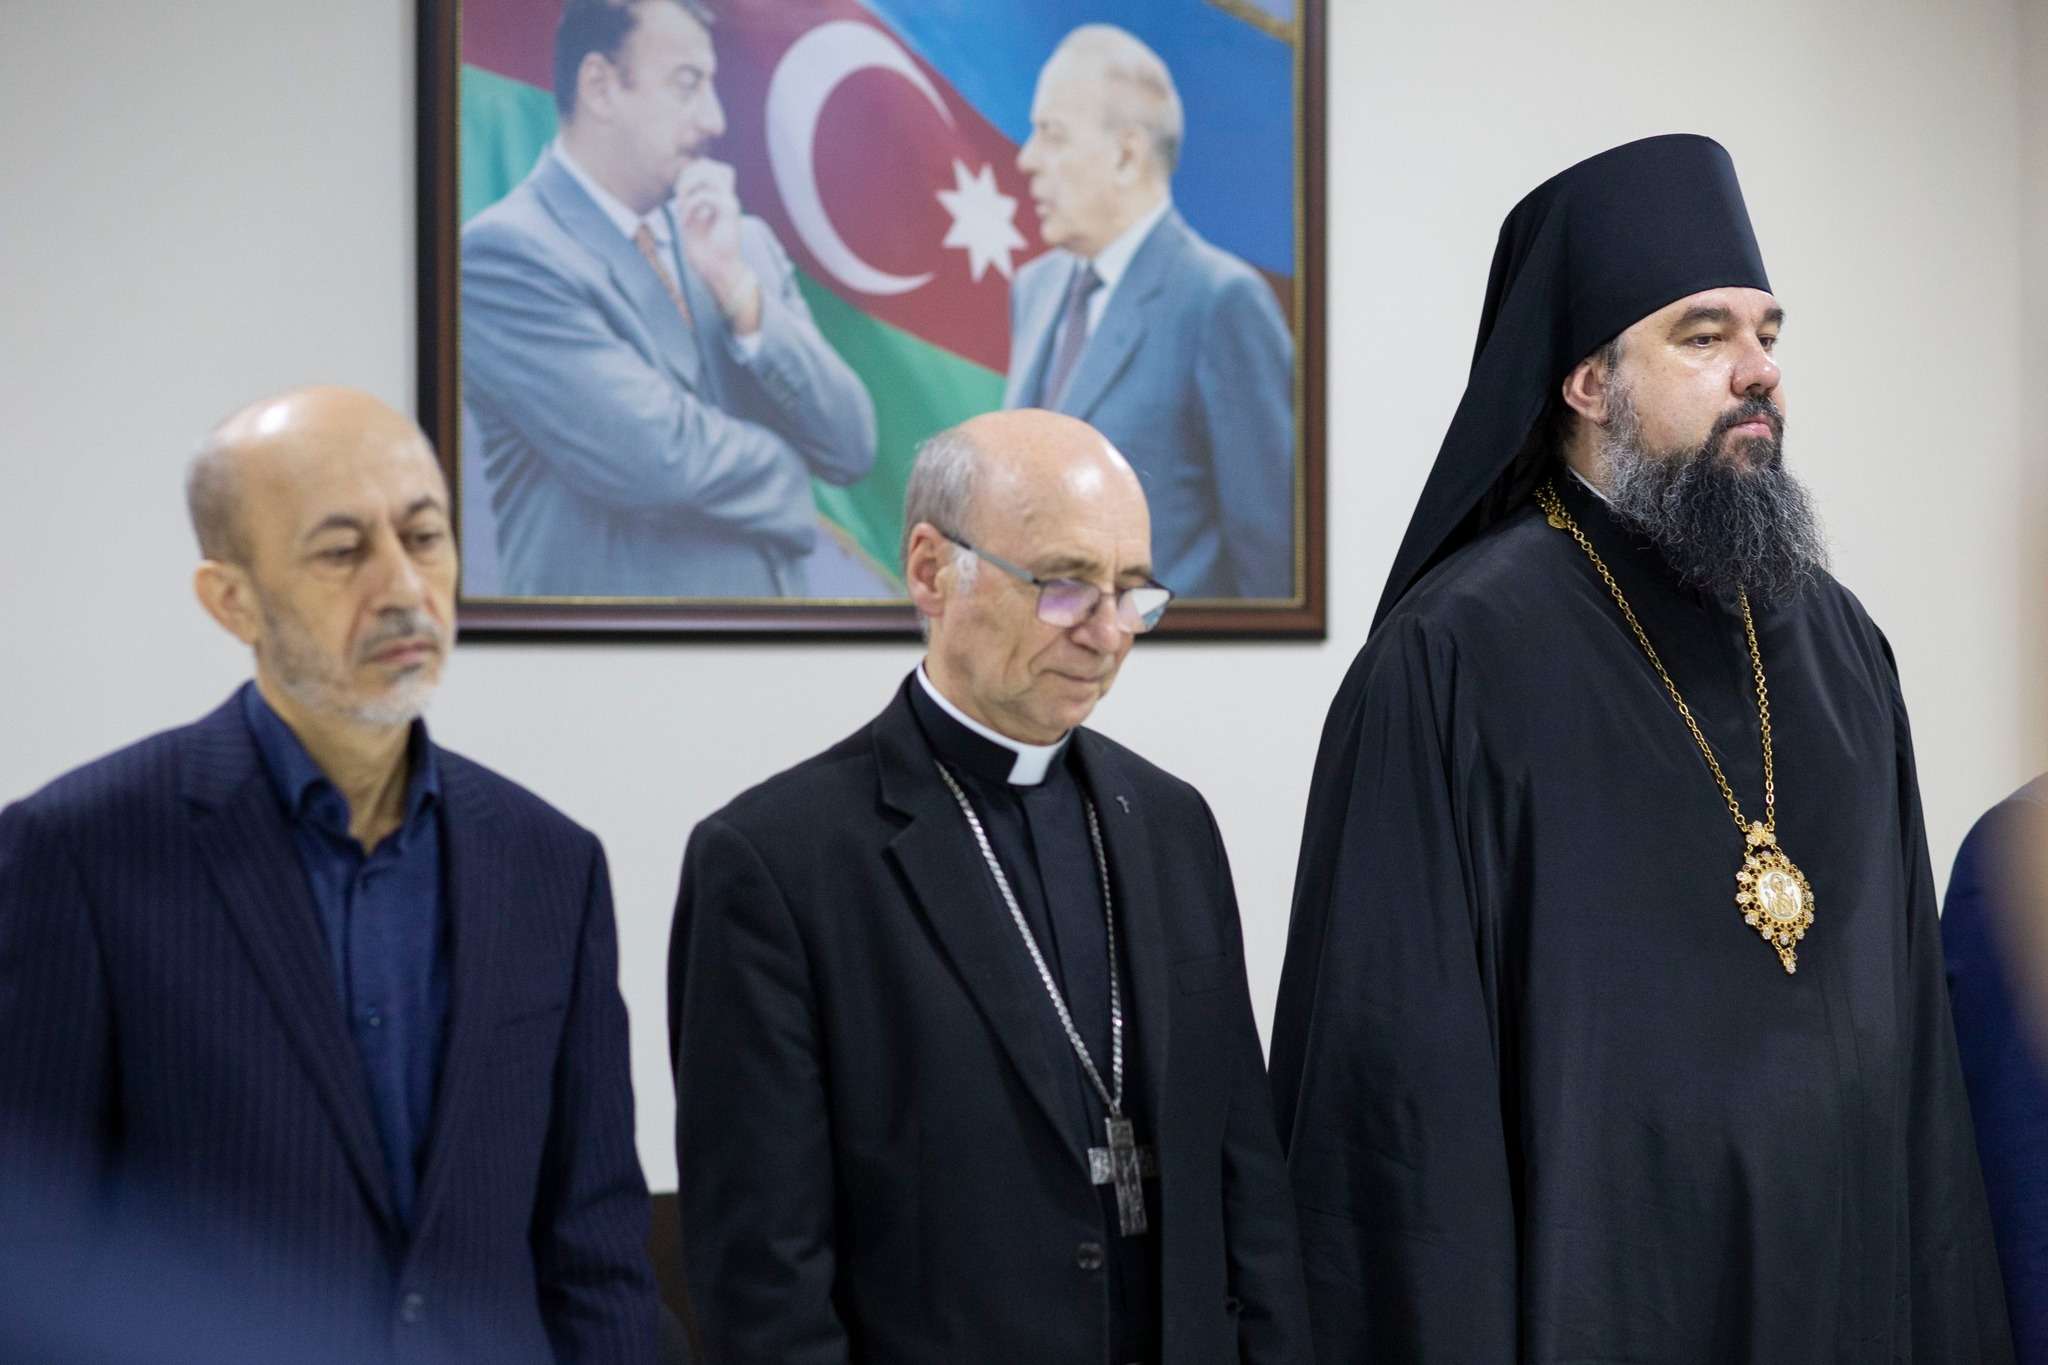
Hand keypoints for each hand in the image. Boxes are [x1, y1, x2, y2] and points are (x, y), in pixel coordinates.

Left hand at [674, 158, 760, 334]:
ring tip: (682, 204)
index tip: (679, 194)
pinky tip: (686, 221)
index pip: (708, 167)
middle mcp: (726, 197)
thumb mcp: (690, 219)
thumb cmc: (704, 250)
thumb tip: (681, 183)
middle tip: (678, 197)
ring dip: (690, 186)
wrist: (718, 270)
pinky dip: (691, 206)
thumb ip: (688, 200)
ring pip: (711, 174)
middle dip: (688, 176)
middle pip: (710, 165)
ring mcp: (730, 202)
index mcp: (719, 198)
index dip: (690, 172)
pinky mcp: (730, 212)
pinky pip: (707, 196)